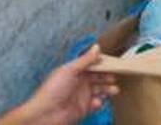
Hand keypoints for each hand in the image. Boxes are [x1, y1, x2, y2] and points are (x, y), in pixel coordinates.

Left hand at [0, 45, 118, 124]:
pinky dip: (98, 103)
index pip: (91, 65)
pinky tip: (97, 102)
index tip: (113, 63)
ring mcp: (81, 96)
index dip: (101, 64)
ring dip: (107, 90)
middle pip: (97, 78)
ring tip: (114, 90)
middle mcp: (79, 83)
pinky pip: (95, 104)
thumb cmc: (53, 89)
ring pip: (99, 91)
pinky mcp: (83, 108)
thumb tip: (97, 47)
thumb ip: (85, 60)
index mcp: (74, 71)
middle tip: (115, 77)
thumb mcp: (70, 70)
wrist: (45, 114)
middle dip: (107, 77)